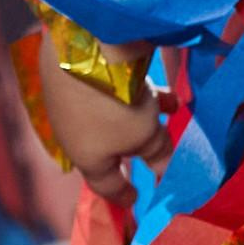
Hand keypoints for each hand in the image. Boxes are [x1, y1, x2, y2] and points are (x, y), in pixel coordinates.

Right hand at [31, 37, 170, 202]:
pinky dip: (136, 90)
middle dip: (132, 152)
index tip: (134, 201)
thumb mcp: (147, 134)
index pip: (104, 184)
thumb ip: (159, 155)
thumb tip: (166, 176)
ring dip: (142, 115)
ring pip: (113, 115)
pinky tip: (158, 81)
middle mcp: (75, 132)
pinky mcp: (76, 73)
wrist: (84, 43)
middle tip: (150, 156)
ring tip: (171, 108)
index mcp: (87, 157)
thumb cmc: (116, 101)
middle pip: (107, 148)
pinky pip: (111, 90)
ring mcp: (72, 101)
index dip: (122, 194)